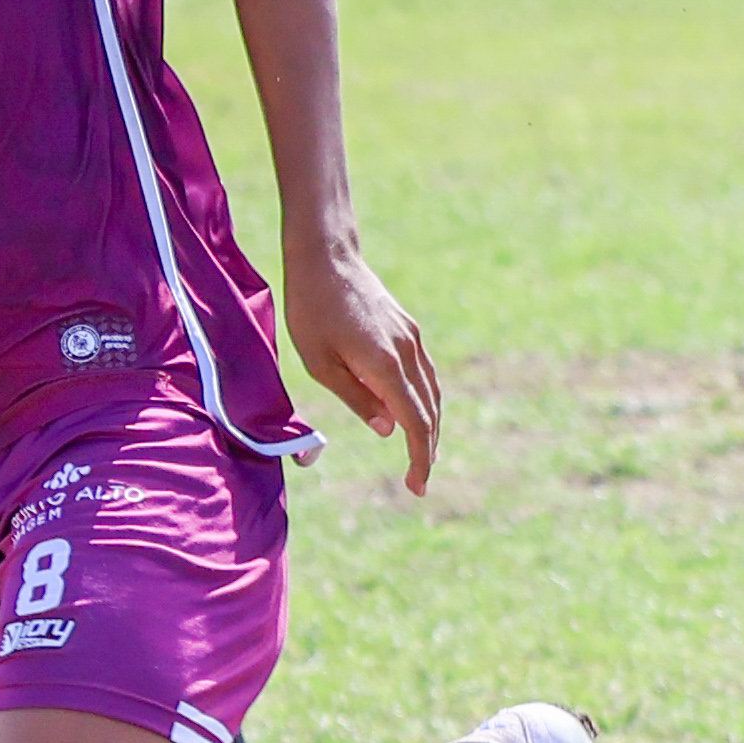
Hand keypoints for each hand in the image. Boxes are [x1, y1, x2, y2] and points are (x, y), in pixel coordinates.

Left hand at [281, 240, 440, 493]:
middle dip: (427, 448)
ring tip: (420, 453)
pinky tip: (414, 412)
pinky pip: (425, 373)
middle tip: (418, 480)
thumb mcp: (319, 362)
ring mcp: (412, 339)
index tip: (417, 486)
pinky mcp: (408, 329)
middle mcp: (407, 352)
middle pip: (430, 411)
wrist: (327, 256)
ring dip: (430, 425)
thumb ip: (356, 397)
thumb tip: (389, 428)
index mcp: (384, 365)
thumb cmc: (311, 310)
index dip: (418, 457)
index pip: (414, 422)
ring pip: (432, 392)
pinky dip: (425, 400)